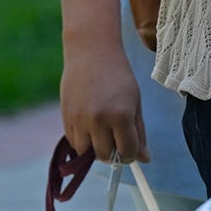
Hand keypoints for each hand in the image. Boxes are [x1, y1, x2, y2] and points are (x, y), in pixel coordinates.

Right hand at [60, 0, 146, 162]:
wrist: (91, 51)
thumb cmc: (118, 75)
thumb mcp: (134, 102)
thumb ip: (139, 132)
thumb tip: (145, 159)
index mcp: (121, 115)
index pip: (127, 151)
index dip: (131, 155)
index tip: (132, 150)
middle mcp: (98, 120)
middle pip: (105, 156)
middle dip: (113, 154)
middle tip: (117, 143)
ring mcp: (79, 119)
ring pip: (86, 153)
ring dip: (95, 149)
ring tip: (103, 134)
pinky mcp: (65, 116)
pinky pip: (73, 142)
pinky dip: (82, 141)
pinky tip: (90, 126)